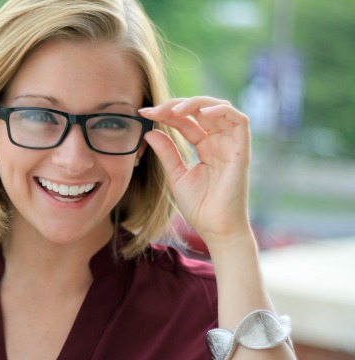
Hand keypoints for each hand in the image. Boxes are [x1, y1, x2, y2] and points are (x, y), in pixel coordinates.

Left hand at [139, 97, 252, 246]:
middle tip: (155, 109)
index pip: (186, 121)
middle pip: (201, 110)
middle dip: (177, 105)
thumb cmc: (199, 206)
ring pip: (219, 109)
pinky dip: (221, 111)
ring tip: (174, 111)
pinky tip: (200, 114)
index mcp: (206, 147)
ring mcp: (232, 145)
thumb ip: (166, 152)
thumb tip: (149, 131)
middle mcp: (220, 142)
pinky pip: (239, 120)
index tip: (144, 113)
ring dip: (196, 104)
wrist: (215, 228)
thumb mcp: (176, 175)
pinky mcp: (242, 150)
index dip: (166, 113)